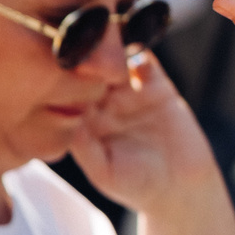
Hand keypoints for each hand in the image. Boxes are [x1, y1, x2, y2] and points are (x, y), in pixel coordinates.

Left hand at [68, 47, 220, 213]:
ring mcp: (130, 94)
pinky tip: (131, 55)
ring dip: (107, 51)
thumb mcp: (104, 172)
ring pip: (114, 63)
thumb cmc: (135, 187)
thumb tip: (68, 121)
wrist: (181, 189)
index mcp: (85, 123)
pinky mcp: (157, 88)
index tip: (52, 72)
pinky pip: (145, 63)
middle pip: (87, 73)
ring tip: (101, 46)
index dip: (59, 82)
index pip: (66, 95)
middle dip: (80, 60)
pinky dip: (137, 54)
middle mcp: (104, 105)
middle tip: (75, 47)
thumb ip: (85, 148)